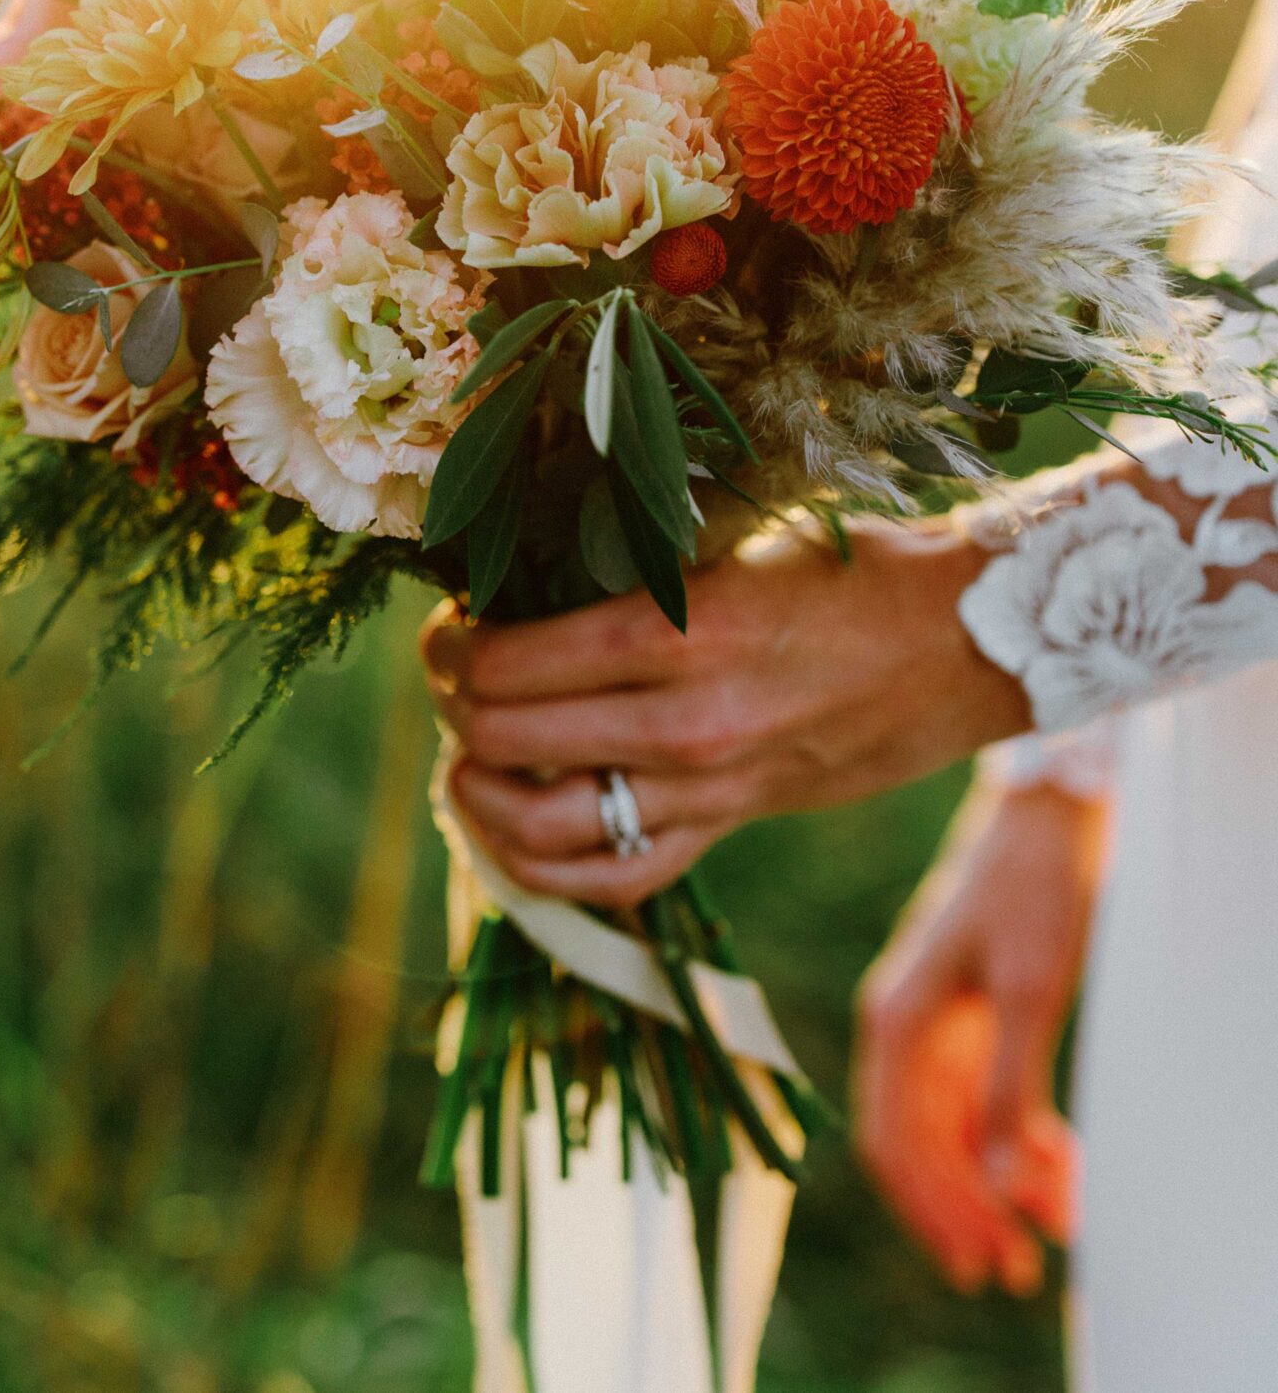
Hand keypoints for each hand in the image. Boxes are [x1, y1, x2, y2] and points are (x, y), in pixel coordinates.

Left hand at [420, 520, 1029, 907]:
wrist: (966, 641)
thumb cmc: (851, 566)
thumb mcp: (736, 537)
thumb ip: (634, 564)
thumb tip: (523, 574)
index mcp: (681, 631)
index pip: (506, 665)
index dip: (451, 647)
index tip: (452, 623)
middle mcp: (686, 724)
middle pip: (503, 740)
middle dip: (453, 703)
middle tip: (451, 671)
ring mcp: (709, 791)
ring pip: (541, 831)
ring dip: (479, 792)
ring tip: (467, 754)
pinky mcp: (732, 826)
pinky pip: (615, 878)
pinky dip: (546, 868)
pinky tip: (517, 826)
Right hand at [853, 779, 1108, 1293]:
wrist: (1050, 810)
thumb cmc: (1034, 888)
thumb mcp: (1033, 991)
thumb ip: (1012, 1092)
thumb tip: (1001, 1189)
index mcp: (896, 1020)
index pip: (892, 1142)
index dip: (932, 1213)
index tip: (979, 1265)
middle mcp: (901, 1025)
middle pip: (918, 1145)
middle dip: (966, 1212)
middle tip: (1019, 1272)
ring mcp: (933, 1020)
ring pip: (951, 1126)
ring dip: (994, 1181)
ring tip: (1051, 1228)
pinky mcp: (968, 1013)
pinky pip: (977, 1097)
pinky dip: (1011, 1137)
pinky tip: (1056, 1166)